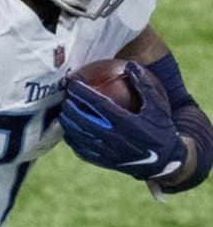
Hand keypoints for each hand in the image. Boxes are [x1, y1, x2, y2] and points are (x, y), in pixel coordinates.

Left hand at [60, 62, 185, 180]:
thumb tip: (130, 65)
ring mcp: (107, 152)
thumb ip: (144, 85)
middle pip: (83, 121)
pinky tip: (69, 132)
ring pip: (79, 137)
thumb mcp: (158, 104)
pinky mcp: (104, 161)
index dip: (83, 93)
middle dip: (70, 109)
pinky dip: (73, 140)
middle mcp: (113, 138)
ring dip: (68, 125)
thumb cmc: (161, 126)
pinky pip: (82, 151)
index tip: (74, 84)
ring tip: (63, 114)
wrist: (163, 159)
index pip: (98, 104)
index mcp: (126, 122)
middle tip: (65, 99)